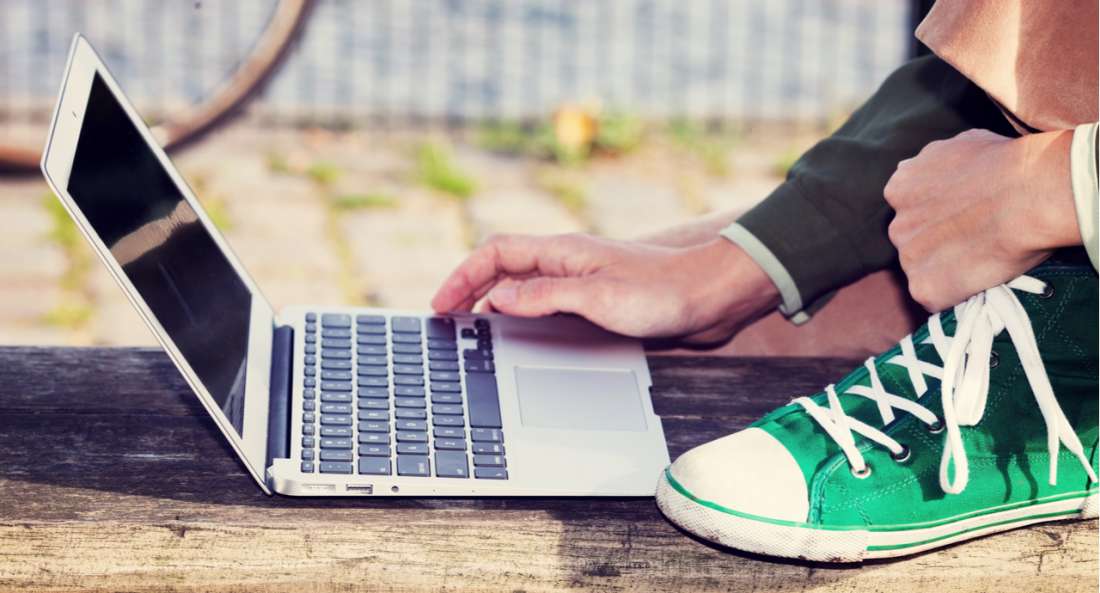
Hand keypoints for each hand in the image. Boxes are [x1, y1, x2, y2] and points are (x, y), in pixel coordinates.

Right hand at [431, 233, 778, 343]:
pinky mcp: (597, 301)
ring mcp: (581, 281)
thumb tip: (500, 298)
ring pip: (523, 287)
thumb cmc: (664, 293)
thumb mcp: (599, 298)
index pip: (496, 252)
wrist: (712, 298)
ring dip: (494, 304)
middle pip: (503, 268)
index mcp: (563, 252)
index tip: (441, 305)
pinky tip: (521, 338)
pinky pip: (546, 304)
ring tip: (473, 331)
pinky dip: (523, 317)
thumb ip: (546, 296)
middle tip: (448, 320)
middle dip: (470, 290)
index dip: (463, 276)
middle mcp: (568, 263)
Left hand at [884, 129, 1080, 311]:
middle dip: (937, 243)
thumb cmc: (1006, 165)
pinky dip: (956, 293)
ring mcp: (908, 259)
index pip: (909, 208)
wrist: (1029, 196)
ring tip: (984, 257)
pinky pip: (936, 297)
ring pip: (924, 270)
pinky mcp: (924, 288)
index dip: (937, 216)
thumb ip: (934, 162)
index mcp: (900, 187)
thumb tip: (929, 165)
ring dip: (947, 268)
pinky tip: (981, 277)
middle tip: (974, 240)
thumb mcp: (960, 144)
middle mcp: (896, 224)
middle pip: (912, 241)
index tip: (961, 218)